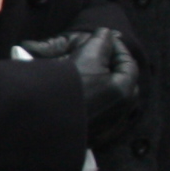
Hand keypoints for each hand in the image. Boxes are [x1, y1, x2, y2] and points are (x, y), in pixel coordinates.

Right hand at [28, 26, 142, 143]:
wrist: (41, 118)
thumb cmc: (67, 84)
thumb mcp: (86, 54)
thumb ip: (101, 41)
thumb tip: (107, 34)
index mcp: (124, 91)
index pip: (128, 63)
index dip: (116, 47)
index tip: (104, 38)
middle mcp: (120, 112)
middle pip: (123, 83)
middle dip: (112, 67)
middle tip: (97, 56)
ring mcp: (107, 127)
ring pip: (112, 100)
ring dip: (103, 85)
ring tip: (86, 74)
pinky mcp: (92, 136)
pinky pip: (101, 116)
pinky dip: (96, 103)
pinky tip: (82, 96)